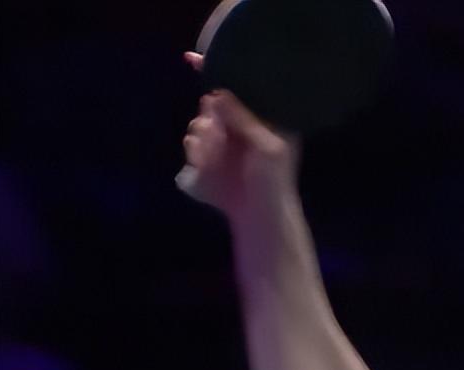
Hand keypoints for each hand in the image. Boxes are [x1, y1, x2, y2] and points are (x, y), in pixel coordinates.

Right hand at [177, 52, 300, 226]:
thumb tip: (218, 93)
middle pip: (207, 107)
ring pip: (195, 130)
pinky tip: (211, 179)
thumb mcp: (268, 146)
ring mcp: (217, 145)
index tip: (192, 59)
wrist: (261, 218)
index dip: (213, 71)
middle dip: (208, 121)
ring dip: (203, 146)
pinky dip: (197, 165)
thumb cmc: (274, 181)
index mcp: (257, 118)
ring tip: (220, 165)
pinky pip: (189, 154)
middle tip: (218, 138)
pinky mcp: (203, 165)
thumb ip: (245, 118)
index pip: (234, 88)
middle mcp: (235, 127)